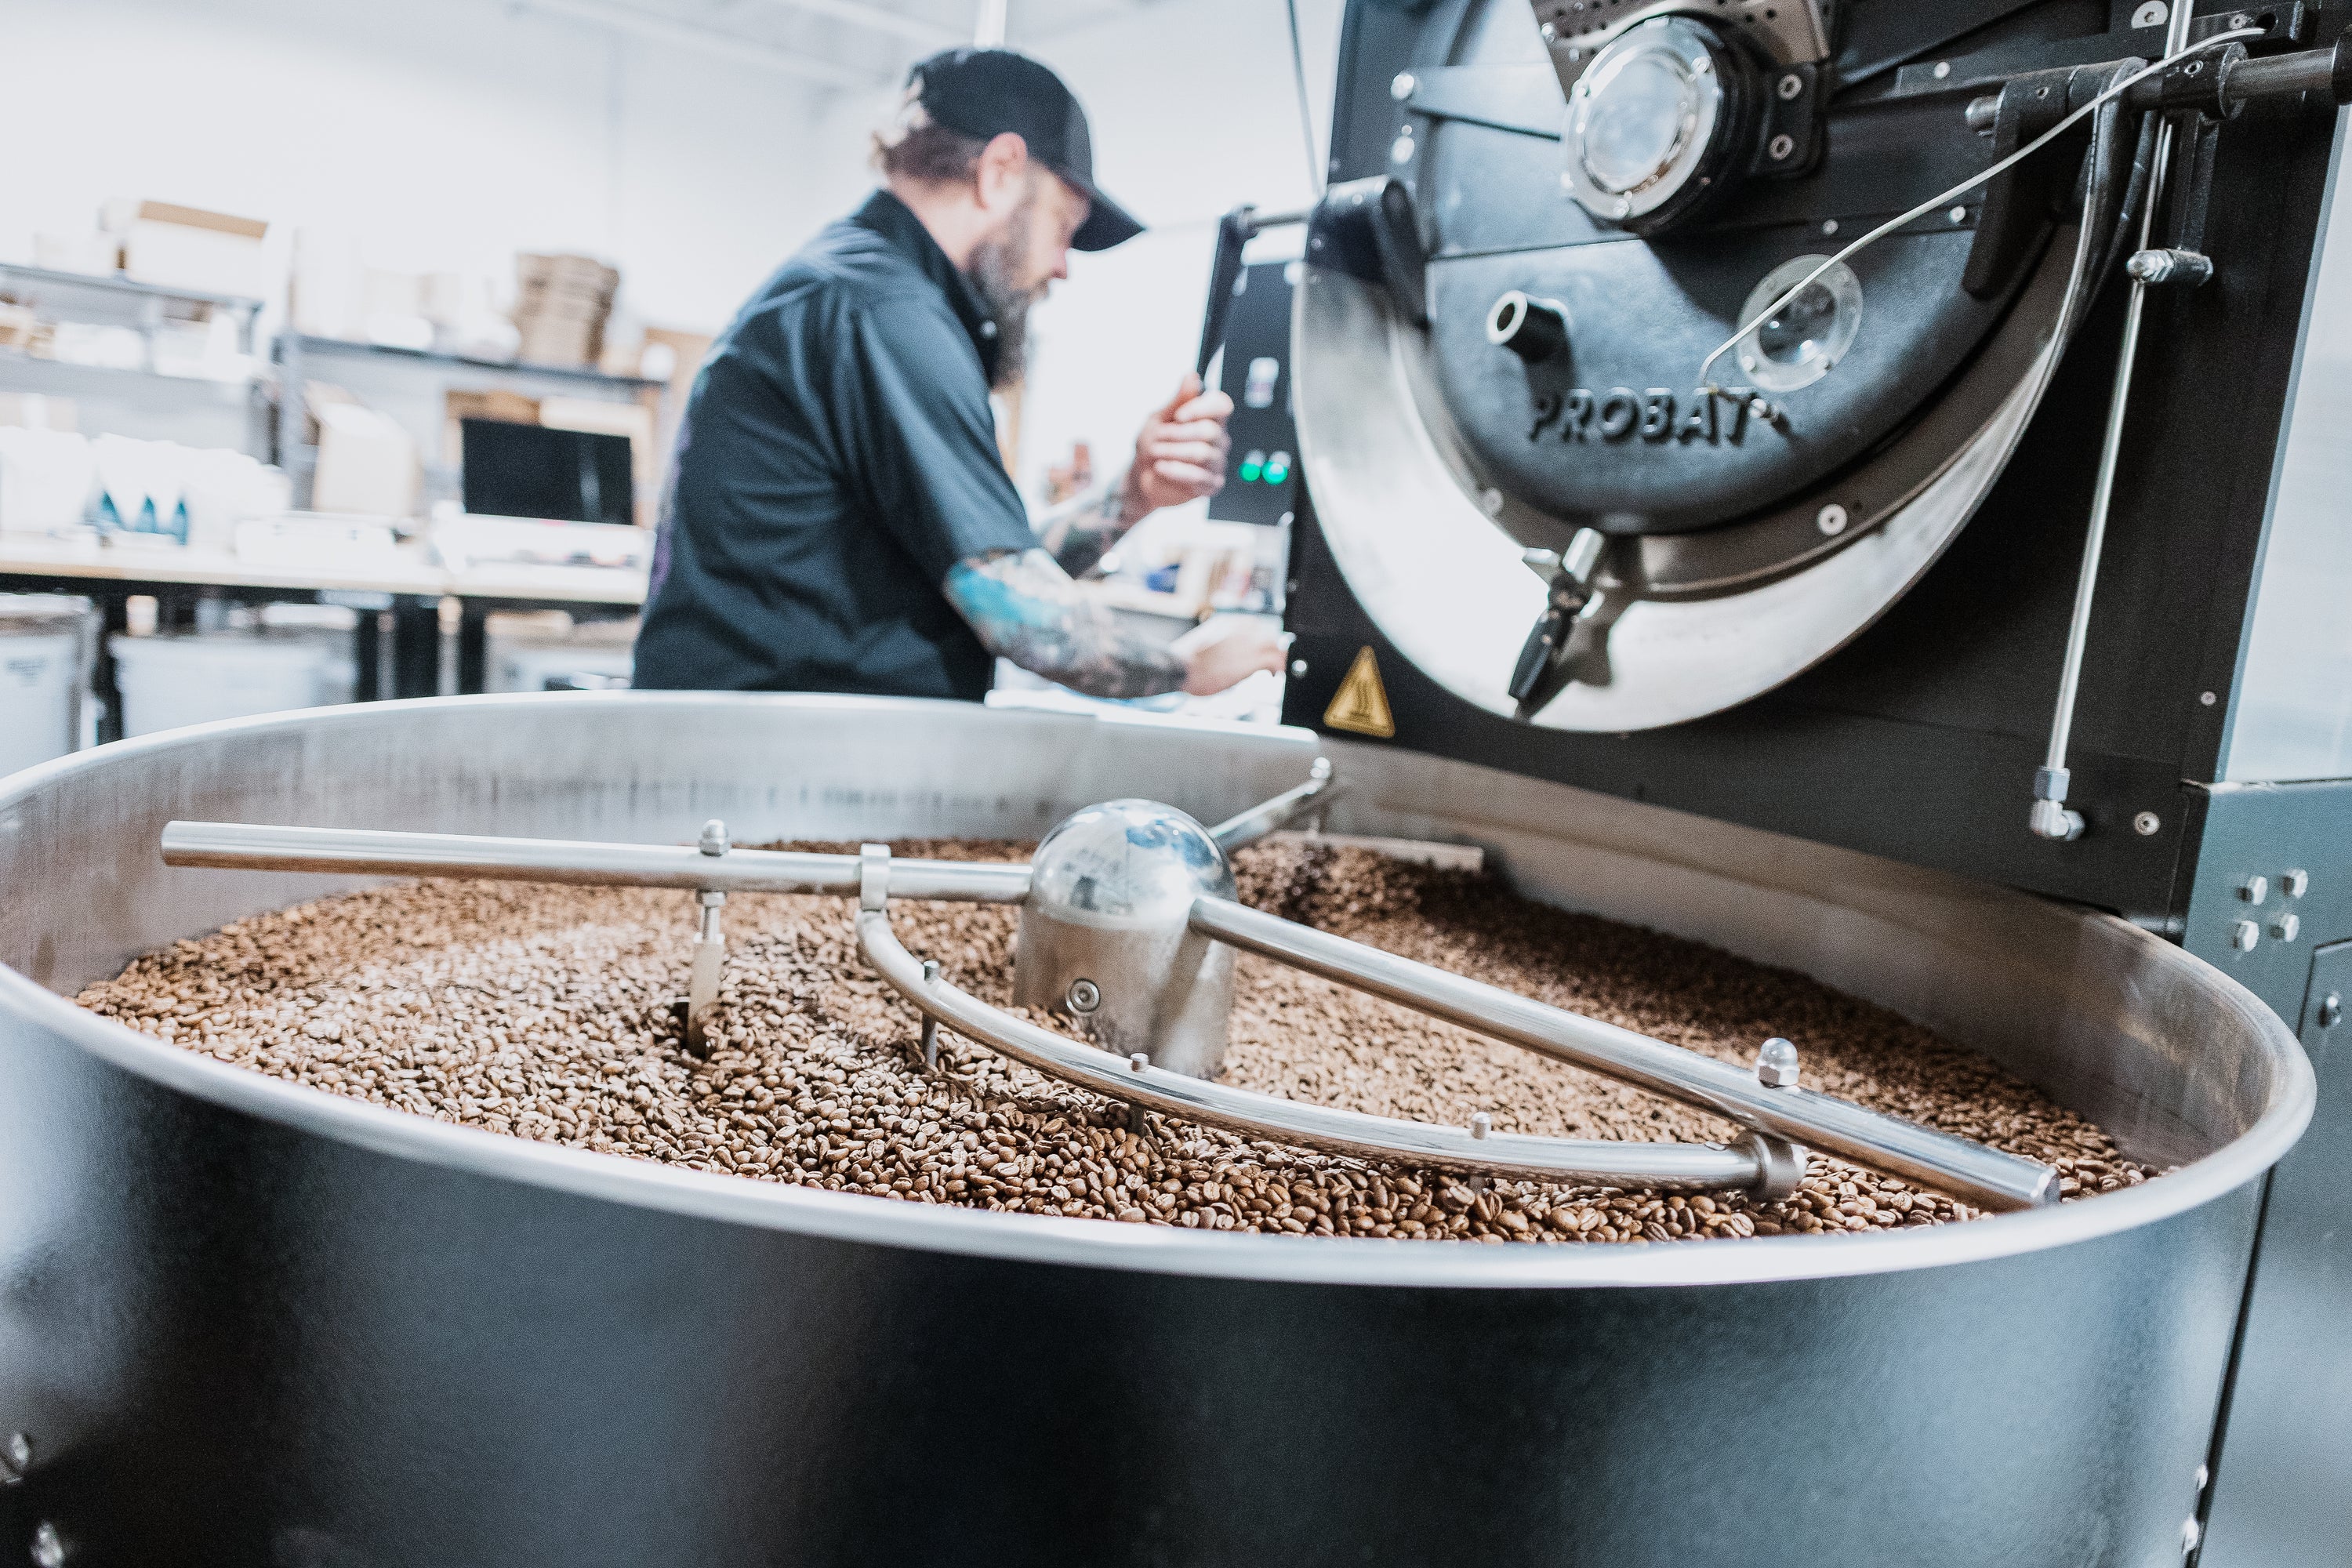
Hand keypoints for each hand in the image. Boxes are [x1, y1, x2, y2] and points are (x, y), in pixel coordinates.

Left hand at [1121, 372, 1233, 522]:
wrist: (1141, 476)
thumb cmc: (1152, 444)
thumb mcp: (1159, 418)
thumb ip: (1178, 400)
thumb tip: (1192, 376)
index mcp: (1209, 418)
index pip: (1222, 405)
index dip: (1202, 408)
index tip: (1179, 416)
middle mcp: (1218, 440)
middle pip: (1210, 431)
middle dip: (1178, 434)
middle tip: (1158, 438)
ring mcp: (1216, 463)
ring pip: (1203, 454)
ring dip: (1174, 452)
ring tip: (1156, 453)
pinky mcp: (1211, 485)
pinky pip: (1200, 477)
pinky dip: (1176, 471)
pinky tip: (1162, 468)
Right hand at [1172, 618, 1286, 696]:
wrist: (1179, 667)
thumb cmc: (1184, 659)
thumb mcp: (1203, 641)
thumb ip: (1219, 642)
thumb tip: (1224, 652)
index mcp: (1228, 622)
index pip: (1255, 625)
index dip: (1260, 638)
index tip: (1260, 649)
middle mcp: (1241, 629)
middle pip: (1268, 634)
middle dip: (1270, 647)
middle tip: (1270, 660)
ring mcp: (1248, 644)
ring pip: (1275, 645)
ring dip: (1276, 656)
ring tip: (1274, 669)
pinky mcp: (1251, 660)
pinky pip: (1274, 660)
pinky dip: (1277, 667)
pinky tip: (1272, 674)